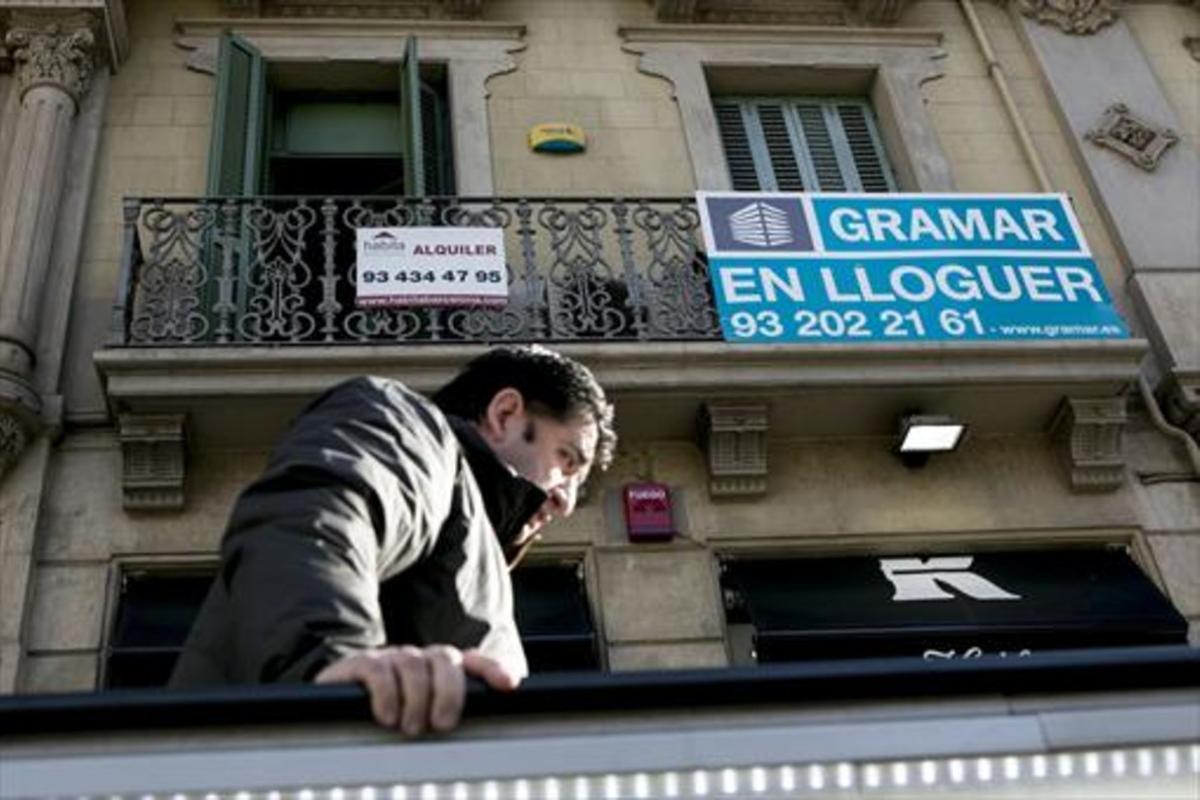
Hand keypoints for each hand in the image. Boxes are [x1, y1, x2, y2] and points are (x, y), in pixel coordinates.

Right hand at [315, 645, 519, 734]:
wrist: (331, 714)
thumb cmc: (388, 723)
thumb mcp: (425, 722)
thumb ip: (450, 719)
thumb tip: (488, 733)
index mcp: (440, 670)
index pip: (473, 661)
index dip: (492, 668)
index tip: (508, 684)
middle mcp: (419, 659)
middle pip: (445, 659)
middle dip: (449, 692)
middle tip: (442, 724)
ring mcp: (391, 658)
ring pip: (413, 665)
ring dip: (416, 699)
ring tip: (410, 727)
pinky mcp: (361, 664)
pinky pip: (379, 670)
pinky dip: (386, 694)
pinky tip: (386, 716)